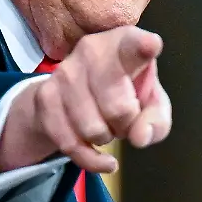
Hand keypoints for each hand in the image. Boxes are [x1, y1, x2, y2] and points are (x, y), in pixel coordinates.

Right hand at [0, 26, 171, 173]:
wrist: (73, 92)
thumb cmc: (124, 92)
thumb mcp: (151, 104)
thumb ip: (156, 120)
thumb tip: (140, 137)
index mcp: (124, 43)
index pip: (133, 45)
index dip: (144, 47)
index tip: (152, 46)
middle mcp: (92, 50)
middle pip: (118, 108)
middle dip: (126, 125)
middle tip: (125, 117)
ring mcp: (64, 72)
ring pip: (93, 129)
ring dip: (106, 137)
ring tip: (106, 123)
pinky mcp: (45, 96)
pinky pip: (71, 144)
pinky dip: (90, 159)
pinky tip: (101, 157)